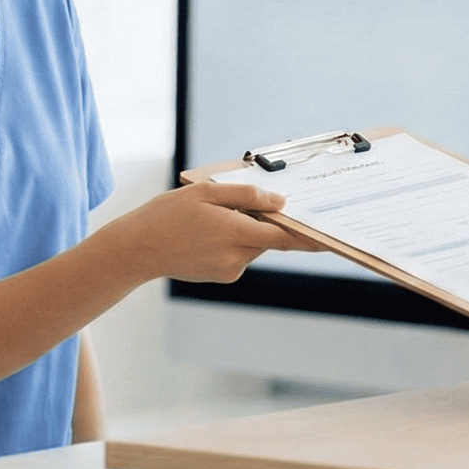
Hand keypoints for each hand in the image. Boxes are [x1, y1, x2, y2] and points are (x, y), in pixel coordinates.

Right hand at [97, 182, 321, 283]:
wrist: (137, 249)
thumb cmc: (168, 215)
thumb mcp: (206, 192)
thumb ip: (246, 196)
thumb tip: (280, 204)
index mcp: (234, 233)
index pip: (283, 238)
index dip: (309, 237)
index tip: (331, 237)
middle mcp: (236, 258)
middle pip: (267, 237)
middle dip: (262, 221)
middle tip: (234, 205)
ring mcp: (229, 271)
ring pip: (252, 245)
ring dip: (243, 230)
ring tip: (208, 220)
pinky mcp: (222, 277)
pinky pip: (239, 254)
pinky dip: (231, 241)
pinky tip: (204, 234)